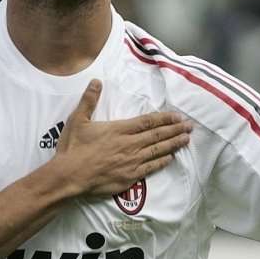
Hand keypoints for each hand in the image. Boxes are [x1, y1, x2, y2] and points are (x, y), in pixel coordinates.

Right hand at [53, 79, 191, 196]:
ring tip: (186, 139)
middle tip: (190, 126)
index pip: (148, 122)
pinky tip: (171, 158)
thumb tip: (96, 81)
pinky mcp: (130, 177)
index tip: (177, 116)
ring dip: (173, 144)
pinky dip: (162, 161)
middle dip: (175, 130)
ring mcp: (132, 161)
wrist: (69, 176)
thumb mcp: (78, 120)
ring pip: (158, 150)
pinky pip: (151, 168)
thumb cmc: (73, 148)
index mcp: (119, 129)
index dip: (164, 118)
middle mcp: (130, 144)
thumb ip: (89, 100)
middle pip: (157, 135)